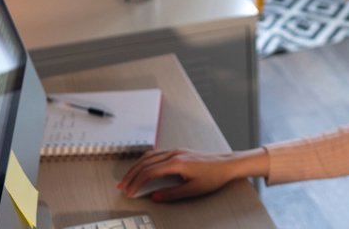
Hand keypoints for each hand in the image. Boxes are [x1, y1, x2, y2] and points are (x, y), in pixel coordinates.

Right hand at [116, 148, 267, 201]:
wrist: (226, 165)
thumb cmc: (213, 176)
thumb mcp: (193, 190)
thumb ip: (172, 194)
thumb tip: (156, 197)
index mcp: (176, 163)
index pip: (149, 172)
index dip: (137, 183)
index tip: (130, 191)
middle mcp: (174, 154)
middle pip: (145, 163)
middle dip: (131, 175)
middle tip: (122, 186)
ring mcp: (175, 151)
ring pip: (148, 157)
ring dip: (136, 167)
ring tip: (128, 178)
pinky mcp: (178, 152)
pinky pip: (155, 154)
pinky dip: (145, 162)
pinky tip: (142, 167)